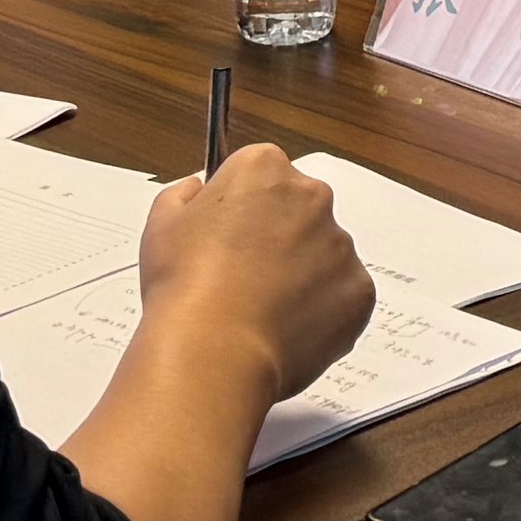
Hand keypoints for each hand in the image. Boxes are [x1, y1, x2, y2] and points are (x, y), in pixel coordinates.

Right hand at [135, 139, 372, 410]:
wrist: (215, 351)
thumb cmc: (184, 286)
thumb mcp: (161, 225)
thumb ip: (182, 195)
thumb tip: (196, 190)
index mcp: (264, 169)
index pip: (261, 175)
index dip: (242, 207)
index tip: (229, 236)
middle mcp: (311, 196)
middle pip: (299, 209)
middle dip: (279, 236)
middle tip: (246, 277)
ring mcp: (341, 244)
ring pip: (324, 254)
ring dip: (302, 274)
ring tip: (262, 311)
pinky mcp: (359, 291)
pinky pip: (343, 297)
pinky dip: (322, 312)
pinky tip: (286, 330)